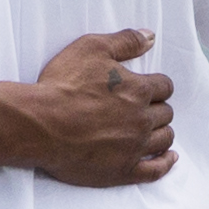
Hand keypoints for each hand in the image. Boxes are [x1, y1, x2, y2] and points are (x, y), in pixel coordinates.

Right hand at [17, 31, 179, 189]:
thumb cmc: (63, 85)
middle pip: (165, 113)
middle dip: (157, 108)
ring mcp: (134, 147)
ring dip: (161, 132)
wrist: (40, 124)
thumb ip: (125, 41)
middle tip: (143, 108)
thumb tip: (150, 37)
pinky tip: (169, 158)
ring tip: (153, 129)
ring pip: (164, 139)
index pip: (164, 86)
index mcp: (138, 90)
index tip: (148, 87)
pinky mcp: (123, 170)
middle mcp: (142, 119)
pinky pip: (155, 171)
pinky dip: (165, 163)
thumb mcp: (92, 48)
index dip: (157, 85)